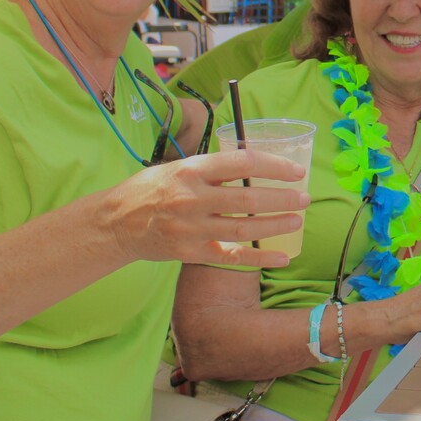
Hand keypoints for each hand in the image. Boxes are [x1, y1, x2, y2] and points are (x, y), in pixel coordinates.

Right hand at [104, 147, 307, 267]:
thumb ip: (214, 169)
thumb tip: (255, 163)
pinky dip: (260, 258)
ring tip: (298, 220)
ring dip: (277, 225)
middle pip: (249, 200)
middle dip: (283, 199)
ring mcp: (192, 228)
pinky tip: (282, 257)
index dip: (275, 166)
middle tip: (305, 198)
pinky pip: (232, 257)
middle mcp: (193, 198)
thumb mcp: (179, 166)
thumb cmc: (152, 188)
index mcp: (192, 170)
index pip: (243, 163)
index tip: (296, 171)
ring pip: (244, 229)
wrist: (115, 222)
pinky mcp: (191, 252)